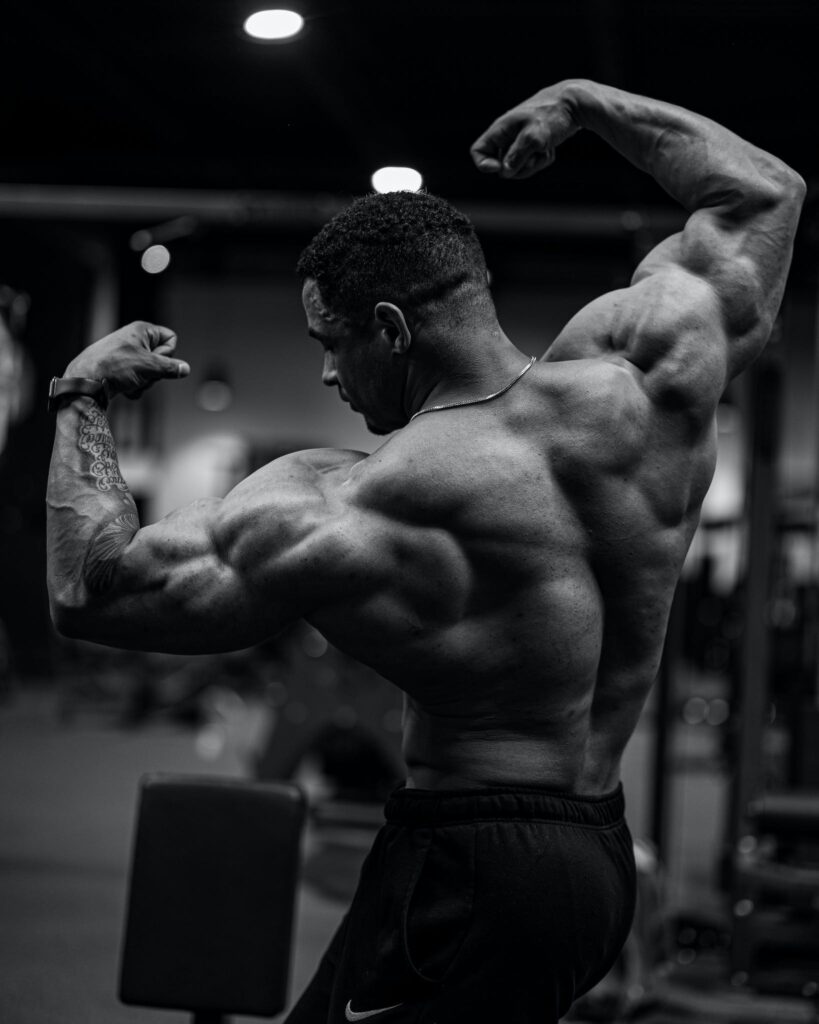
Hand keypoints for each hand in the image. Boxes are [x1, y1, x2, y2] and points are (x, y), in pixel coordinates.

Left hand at [64, 321, 189, 399]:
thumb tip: (185, 369)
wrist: (86, 382)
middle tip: (141, 373)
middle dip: (155, 372)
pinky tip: (124, 389)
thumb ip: (170, 368)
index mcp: (142, 330)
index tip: (153, 359)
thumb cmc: (114, 367)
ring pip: (151, 372)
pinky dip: (135, 387)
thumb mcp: (148, 367)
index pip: (171, 339)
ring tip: (130, 381)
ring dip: (145, 382)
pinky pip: (139, 379)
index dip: (167, 353)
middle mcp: (135, 340)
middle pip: (162, 358)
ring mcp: (127, 355)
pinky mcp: (121, 369)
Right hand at [470, 81, 581, 179]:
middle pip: (502, 166)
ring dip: (534, 163)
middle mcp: (508, 136)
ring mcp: (520, 141)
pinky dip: (543, 158)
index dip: (483, 164)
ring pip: (519, 167)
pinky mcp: (533, 145)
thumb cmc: (553, 115)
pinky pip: (533, 162)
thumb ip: (517, 156)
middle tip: (535, 154)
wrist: (575, 103)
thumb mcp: (534, 137)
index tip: (499, 169)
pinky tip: (551, 146)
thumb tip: (504, 172)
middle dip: (519, 167)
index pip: (478, 150)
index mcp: (502, 129)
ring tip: (545, 147)